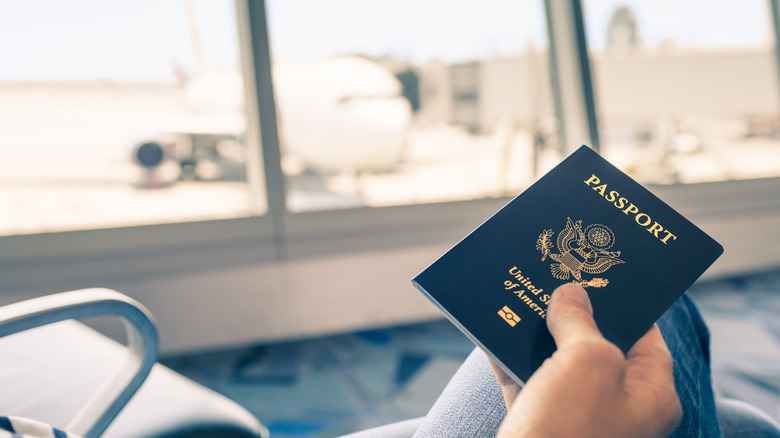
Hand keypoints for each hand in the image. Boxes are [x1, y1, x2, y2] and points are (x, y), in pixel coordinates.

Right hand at [490, 283, 680, 437]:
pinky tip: (493, 332)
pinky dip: (509, 358)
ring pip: (556, 363)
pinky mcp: (539, 427)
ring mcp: (576, 419)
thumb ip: (580, 321)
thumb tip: (570, 294)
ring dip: (535, 333)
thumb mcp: (586, 361)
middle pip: (595, 346)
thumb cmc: (571, 431)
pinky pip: (524, 382)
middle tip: (551, 278)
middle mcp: (616, 406)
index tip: (598, 273)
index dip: (622, 302)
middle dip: (571, 313)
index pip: (645, 336)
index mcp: (648, 394)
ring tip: (519, 296)